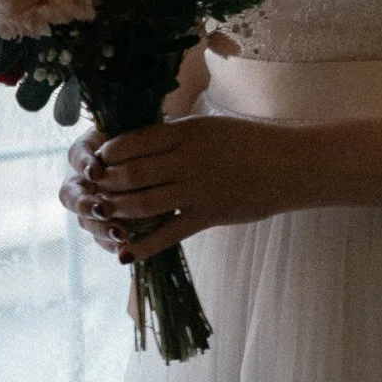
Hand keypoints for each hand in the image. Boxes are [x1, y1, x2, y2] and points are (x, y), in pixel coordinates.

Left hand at [61, 114, 287, 261]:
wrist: (289, 166)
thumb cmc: (249, 143)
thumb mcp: (210, 127)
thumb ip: (175, 136)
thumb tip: (136, 144)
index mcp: (187, 133)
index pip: (134, 142)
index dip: (109, 152)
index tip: (97, 159)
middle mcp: (189, 160)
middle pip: (131, 174)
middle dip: (105, 183)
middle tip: (92, 188)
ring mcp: (198, 190)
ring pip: (143, 203)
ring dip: (117, 210)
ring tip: (104, 213)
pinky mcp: (208, 215)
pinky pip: (168, 234)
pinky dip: (143, 246)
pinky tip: (124, 254)